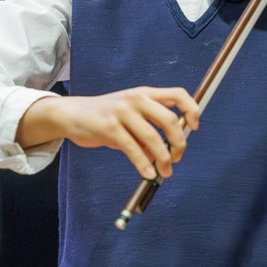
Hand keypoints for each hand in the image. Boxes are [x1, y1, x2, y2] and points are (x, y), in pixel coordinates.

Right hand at [17, 86, 199, 179]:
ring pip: (152, 137)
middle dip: (179, 142)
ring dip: (162, 158)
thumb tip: (166, 156)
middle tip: (177, 158)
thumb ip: (149, 131)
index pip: (178, 94)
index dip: (192, 110)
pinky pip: (133, 148)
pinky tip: (147, 173)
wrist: (72, 114)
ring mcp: (122, 111)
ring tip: (164, 172)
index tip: (195, 127)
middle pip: (169, 119)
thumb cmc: (106, 117)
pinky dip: (143, 164)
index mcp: (145, 93)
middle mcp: (136, 98)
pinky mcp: (109, 127)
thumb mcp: (130, 117)